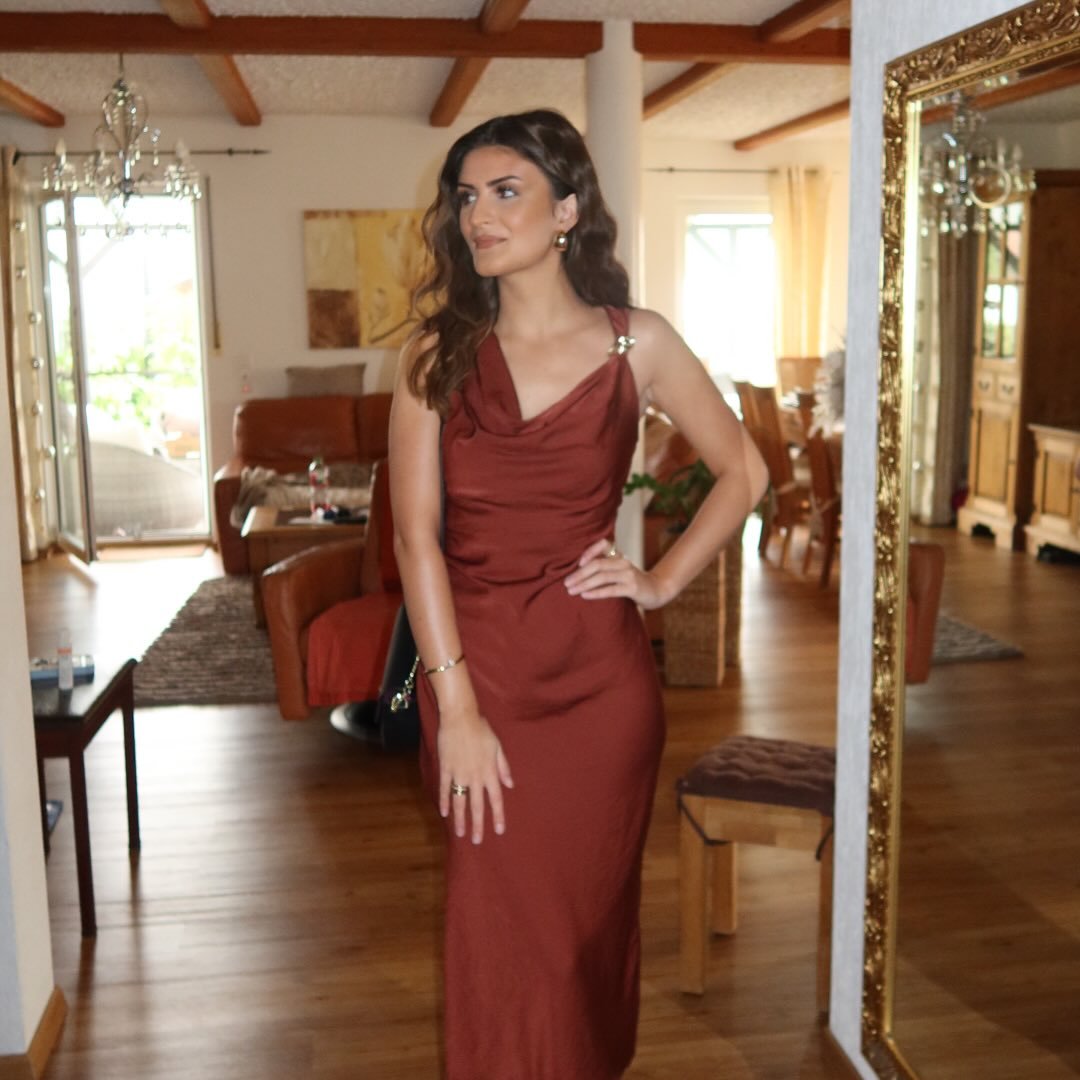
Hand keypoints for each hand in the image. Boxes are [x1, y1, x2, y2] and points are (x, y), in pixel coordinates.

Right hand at [438, 710, 513, 843]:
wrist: (460, 717)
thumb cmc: (481, 729)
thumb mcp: (497, 746)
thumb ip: (503, 767)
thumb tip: (510, 784)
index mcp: (489, 771)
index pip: (495, 799)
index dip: (497, 815)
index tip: (499, 830)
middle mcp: (475, 776)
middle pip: (477, 806)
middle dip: (478, 825)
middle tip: (477, 841)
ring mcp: (459, 774)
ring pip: (460, 801)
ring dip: (460, 819)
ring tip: (460, 833)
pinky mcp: (446, 768)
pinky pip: (444, 789)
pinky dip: (444, 801)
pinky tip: (445, 813)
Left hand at [564, 537, 671, 609]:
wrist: (656, 591)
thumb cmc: (631, 582)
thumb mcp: (618, 571)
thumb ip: (604, 568)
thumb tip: (577, 572)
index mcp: (619, 556)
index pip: (604, 544)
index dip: (590, 551)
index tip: (578, 563)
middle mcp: (623, 562)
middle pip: (598, 564)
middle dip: (579, 574)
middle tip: (566, 583)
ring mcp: (628, 574)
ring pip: (602, 577)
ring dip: (584, 584)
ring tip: (572, 590)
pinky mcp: (632, 587)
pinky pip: (611, 589)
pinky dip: (596, 592)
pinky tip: (585, 595)